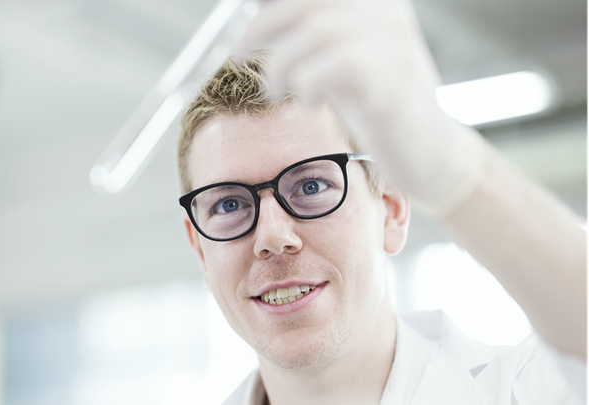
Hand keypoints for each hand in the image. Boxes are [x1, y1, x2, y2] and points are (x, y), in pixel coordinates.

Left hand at [234, 0, 483, 215]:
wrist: (430, 153)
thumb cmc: (377, 106)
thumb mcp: (338, 58)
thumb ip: (308, 32)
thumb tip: (258, 9)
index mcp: (374, 2)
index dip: (271, 3)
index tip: (243, 15)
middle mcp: (387, 14)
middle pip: (308, 2)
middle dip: (262, 24)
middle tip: (238, 51)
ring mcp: (393, 46)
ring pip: (317, 30)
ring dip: (281, 63)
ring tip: (275, 90)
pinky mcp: (392, 83)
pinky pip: (337, 66)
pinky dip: (308, 84)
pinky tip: (308, 102)